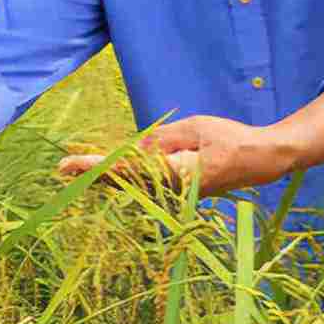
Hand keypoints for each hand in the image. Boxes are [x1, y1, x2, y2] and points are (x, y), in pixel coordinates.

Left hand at [55, 115, 291, 196]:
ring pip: (132, 187)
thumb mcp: (195, 128)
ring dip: (106, 179)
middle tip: (61, 169)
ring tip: (76, 171)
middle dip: (92, 176)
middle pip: (123, 184)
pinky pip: (146, 186)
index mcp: (174, 173)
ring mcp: (175, 195)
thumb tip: (133, 149)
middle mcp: (171, 190)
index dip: (95, 168)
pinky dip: (125, 179)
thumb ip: (162, 139)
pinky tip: (110, 174)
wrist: (261, 160)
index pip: (125, 171)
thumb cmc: (231, 139)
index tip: (70, 165)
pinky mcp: (180, 192)